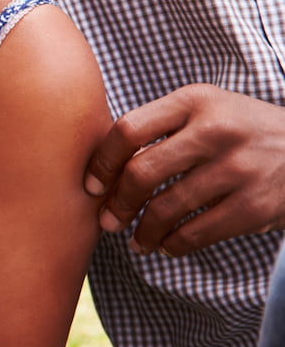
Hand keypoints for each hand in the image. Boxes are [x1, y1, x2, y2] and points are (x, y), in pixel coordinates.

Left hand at [85, 84, 284, 254]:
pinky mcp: (256, 204)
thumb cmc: (241, 130)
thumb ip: (161, 128)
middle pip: (141, 172)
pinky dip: (174, 244)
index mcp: (194, 101)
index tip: (91, 185)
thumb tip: (102, 168)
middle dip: (117, 203)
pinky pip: (197, 232)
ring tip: (136, 240)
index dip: (101, 162)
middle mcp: (216, 130)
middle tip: (108, 221)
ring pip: (167, 208)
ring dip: (143, 231)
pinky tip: (166, 245)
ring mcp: (238, 168)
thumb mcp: (206, 110)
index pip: (128, 129)